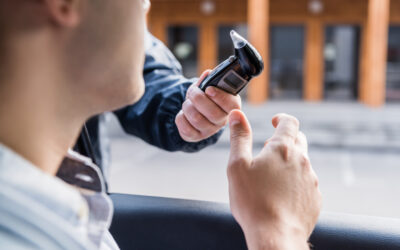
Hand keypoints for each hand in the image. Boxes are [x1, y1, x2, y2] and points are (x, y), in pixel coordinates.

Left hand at [175, 70, 240, 141]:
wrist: (194, 110)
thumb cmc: (205, 97)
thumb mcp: (207, 86)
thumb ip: (208, 80)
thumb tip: (208, 74)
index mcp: (231, 106)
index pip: (233, 106)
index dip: (220, 97)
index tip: (209, 89)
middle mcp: (222, 120)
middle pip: (213, 113)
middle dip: (198, 98)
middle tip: (193, 92)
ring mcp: (210, 131)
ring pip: (197, 119)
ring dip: (187, 106)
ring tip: (188, 103)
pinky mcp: (196, 137)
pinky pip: (185, 128)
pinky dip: (181, 117)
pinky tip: (184, 114)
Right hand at [227, 110, 320, 249]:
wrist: (275, 236)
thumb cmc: (252, 201)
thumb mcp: (237, 165)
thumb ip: (239, 137)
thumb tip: (236, 115)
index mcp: (282, 149)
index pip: (290, 123)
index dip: (282, 119)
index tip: (274, 122)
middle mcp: (302, 161)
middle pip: (299, 140)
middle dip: (285, 140)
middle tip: (269, 150)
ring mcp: (311, 180)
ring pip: (303, 163)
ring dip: (290, 163)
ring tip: (271, 178)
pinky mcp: (315, 198)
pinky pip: (306, 183)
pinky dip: (295, 183)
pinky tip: (281, 196)